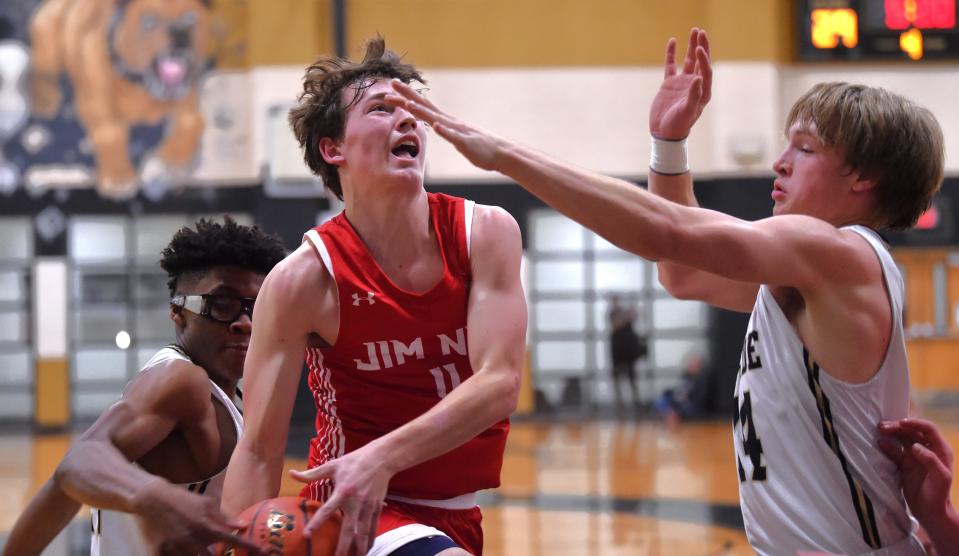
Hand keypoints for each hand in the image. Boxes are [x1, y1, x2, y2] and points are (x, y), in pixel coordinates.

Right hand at [133, 479, 262, 554]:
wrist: (151, 499)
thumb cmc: (183, 500)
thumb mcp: (206, 504)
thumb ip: (224, 518)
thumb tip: (242, 526)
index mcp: (205, 527)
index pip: (233, 542)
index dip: (250, 548)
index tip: (263, 553)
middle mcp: (192, 540)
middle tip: (223, 552)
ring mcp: (175, 549)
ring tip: (202, 548)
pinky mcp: (159, 553)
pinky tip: (185, 550)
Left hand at [290, 446, 393, 555]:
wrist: (382, 458)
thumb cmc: (355, 461)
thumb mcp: (332, 465)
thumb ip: (311, 474)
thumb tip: (292, 474)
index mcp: (343, 491)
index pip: (327, 510)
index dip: (317, 523)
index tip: (307, 535)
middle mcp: (356, 502)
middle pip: (349, 530)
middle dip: (343, 547)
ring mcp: (368, 506)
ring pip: (363, 532)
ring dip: (359, 548)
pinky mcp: (377, 507)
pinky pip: (373, 527)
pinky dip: (370, 540)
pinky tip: (366, 549)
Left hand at [386, 80, 504, 170]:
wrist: (501, 153)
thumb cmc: (480, 147)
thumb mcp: (457, 137)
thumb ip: (446, 130)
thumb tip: (436, 125)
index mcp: (446, 121)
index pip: (423, 106)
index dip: (407, 96)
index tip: (393, 87)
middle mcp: (449, 122)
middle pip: (425, 106)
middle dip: (407, 96)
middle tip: (391, 83)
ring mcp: (458, 131)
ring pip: (436, 119)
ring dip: (422, 111)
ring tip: (407, 104)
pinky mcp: (466, 143)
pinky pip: (454, 136)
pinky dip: (445, 131)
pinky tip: (436, 126)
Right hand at [649, 27, 711, 139]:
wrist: (664, 133)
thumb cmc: (678, 125)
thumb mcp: (687, 111)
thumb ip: (694, 95)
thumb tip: (699, 77)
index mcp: (703, 92)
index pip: (706, 70)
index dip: (704, 58)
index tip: (699, 47)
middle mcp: (694, 85)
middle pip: (700, 62)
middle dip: (701, 46)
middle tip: (700, 32)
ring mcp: (682, 84)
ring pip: (688, 61)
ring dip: (691, 46)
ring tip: (694, 31)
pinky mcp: (669, 84)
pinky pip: (671, 65)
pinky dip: (671, 54)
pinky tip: (673, 41)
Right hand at [878, 418, 953, 526]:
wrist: (930, 511)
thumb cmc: (939, 494)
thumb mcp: (941, 477)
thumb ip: (930, 460)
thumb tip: (915, 446)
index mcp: (940, 449)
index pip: (928, 429)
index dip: (915, 423)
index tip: (901, 423)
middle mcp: (927, 449)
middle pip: (912, 431)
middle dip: (898, 426)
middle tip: (882, 426)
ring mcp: (915, 456)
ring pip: (902, 439)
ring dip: (891, 433)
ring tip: (879, 430)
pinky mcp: (905, 463)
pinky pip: (895, 451)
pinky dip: (887, 446)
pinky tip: (879, 443)